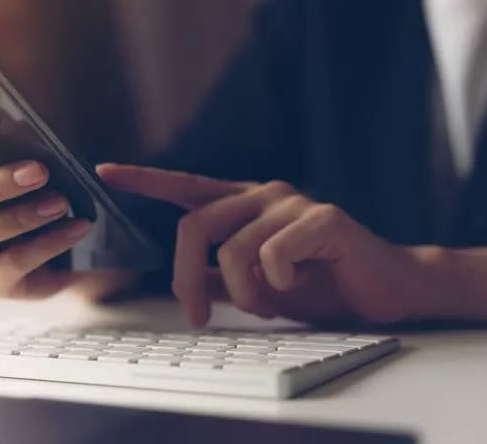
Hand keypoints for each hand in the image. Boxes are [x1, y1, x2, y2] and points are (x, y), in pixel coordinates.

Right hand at [0, 120, 136, 299]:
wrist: (62, 247)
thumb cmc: (32, 191)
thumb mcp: (24, 160)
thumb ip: (9, 139)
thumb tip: (1, 114)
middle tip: (39, 170)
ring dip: (21, 215)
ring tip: (61, 201)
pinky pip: (13, 262)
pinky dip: (49, 242)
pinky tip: (77, 226)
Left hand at [97, 164, 426, 325]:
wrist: (382, 291)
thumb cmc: (319, 285)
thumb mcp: (256, 286)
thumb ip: (220, 276)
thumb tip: (186, 279)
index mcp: (243, 205)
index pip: (185, 186)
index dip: (144, 180)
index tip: (104, 172)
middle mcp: (262, 194)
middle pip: (195, 227)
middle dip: (187, 278)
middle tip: (199, 315)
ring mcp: (292, 203)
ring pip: (233, 249)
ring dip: (245, 292)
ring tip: (271, 301)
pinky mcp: (322, 218)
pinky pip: (273, 254)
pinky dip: (279, 284)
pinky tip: (303, 282)